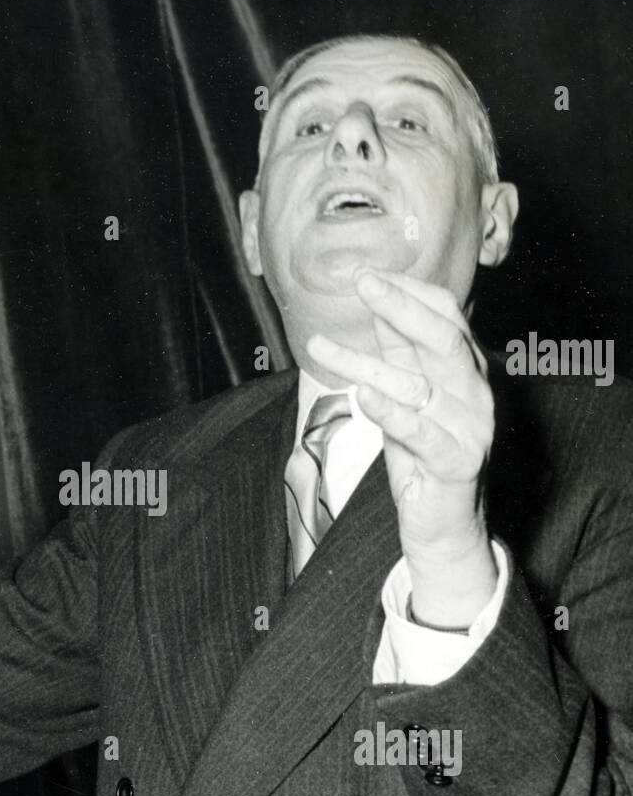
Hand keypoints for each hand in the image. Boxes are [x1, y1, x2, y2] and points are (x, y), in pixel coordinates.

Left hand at [307, 269, 496, 624]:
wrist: (444, 522)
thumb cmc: (423, 453)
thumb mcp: (407, 395)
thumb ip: (398, 353)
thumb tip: (378, 302)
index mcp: (466, 368)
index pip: (446, 314)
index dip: (408, 291)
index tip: (367, 273)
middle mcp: (474, 391)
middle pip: (442, 337)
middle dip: (399, 306)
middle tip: (361, 282)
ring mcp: (470, 427)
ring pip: (416, 384)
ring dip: (364, 362)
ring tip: (320, 347)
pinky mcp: (456, 462)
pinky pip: (421, 432)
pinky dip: (392, 413)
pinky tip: (364, 396)